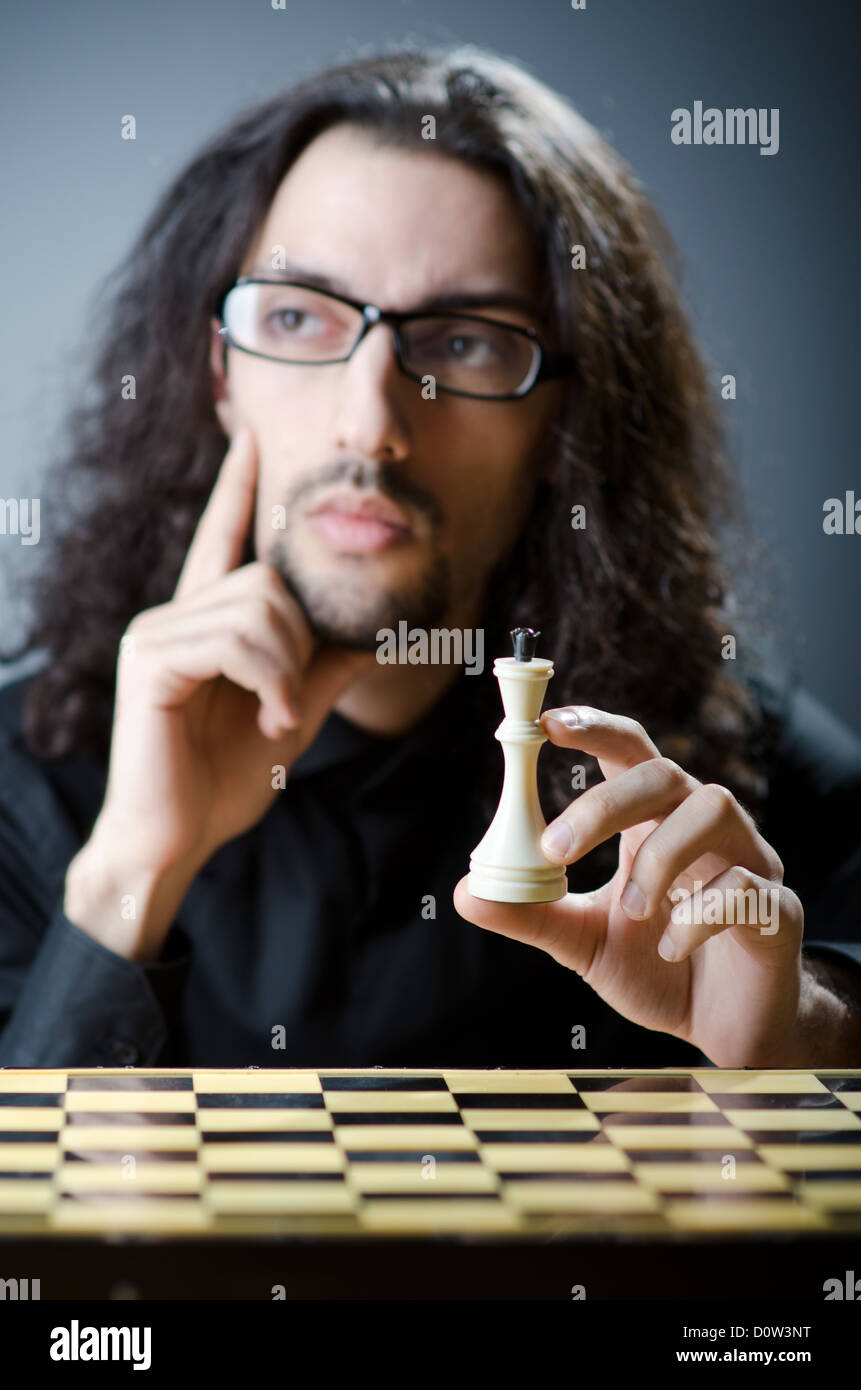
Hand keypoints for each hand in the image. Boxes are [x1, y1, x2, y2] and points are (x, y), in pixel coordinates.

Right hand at [72, 424, 372, 919]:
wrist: (177, 837)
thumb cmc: (223, 779)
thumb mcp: (293, 712)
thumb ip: (326, 668)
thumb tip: (377, 635)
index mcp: (203, 623)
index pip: (221, 539)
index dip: (237, 490)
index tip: (249, 437)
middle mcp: (173, 616)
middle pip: (266, 580)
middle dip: (300, 644)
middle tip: (289, 703)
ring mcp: (155, 634)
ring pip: (256, 607)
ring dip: (288, 671)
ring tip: (277, 719)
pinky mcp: (150, 660)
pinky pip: (233, 640)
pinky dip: (269, 681)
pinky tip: (268, 720)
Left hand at [453, 705, 803, 1066]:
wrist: (725, 1031)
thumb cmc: (657, 970)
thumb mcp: (583, 942)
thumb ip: (533, 914)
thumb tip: (466, 892)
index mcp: (655, 822)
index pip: (629, 752)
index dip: (594, 727)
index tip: (546, 724)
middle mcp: (703, 828)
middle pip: (664, 771)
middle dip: (605, 802)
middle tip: (556, 849)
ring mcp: (748, 861)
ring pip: (714, 807)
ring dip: (659, 856)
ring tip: (633, 911)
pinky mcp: (777, 908)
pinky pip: (743, 887)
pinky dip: (697, 917)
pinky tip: (673, 949)